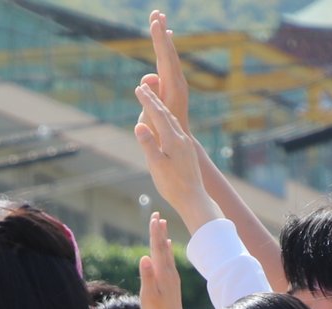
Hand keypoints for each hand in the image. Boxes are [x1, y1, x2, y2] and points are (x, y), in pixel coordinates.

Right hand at [134, 82, 218, 230]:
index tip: (138, 88)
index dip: (148, 101)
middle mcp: (182, 139)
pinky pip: (176, 130)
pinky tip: (166, 123)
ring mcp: (186, 145)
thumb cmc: (172, 186)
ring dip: (162, 109)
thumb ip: (148, 144)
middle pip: (166, 114)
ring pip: (173, 121)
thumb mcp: (156, 165)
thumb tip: (139, 125)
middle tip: (143, 87)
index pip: (158, 115)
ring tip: (153, 101)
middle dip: (154, 100)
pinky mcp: (187, 152)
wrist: (193, 199)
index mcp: (173, 140)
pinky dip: (168, 120)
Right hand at [137, 213, 188, 308]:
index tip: (154, 218)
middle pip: (162, 246)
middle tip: (157, 214)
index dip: (154, 232)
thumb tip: (144, 257)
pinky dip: (167, 249)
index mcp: (162, 273)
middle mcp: (168, 271)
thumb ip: (147, 276)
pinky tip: (167, 245)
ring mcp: (171, 275)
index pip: (157, 248)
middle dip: (159, 230)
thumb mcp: (148, 296)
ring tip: (162, 224)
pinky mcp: (171, 280)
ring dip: (163, 237)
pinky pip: (168, 259)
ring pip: (166, 251)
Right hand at [146, 12, 190, 131]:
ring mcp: (177, 87)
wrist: (181, 153)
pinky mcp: (174, 90)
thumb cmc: (162, 142)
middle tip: (156, 13)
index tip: (155, 24)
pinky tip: (166, 42)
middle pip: (169, 54)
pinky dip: (166, 51)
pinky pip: (169, 65)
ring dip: (164, 39)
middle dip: (161, 33)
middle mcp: (177, 85)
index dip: (159, 42)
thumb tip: (149, 77)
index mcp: (172, 91)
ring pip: (170, 57)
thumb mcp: (152, 124)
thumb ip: (150, 99)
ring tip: (160, 20)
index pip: (164, 60)